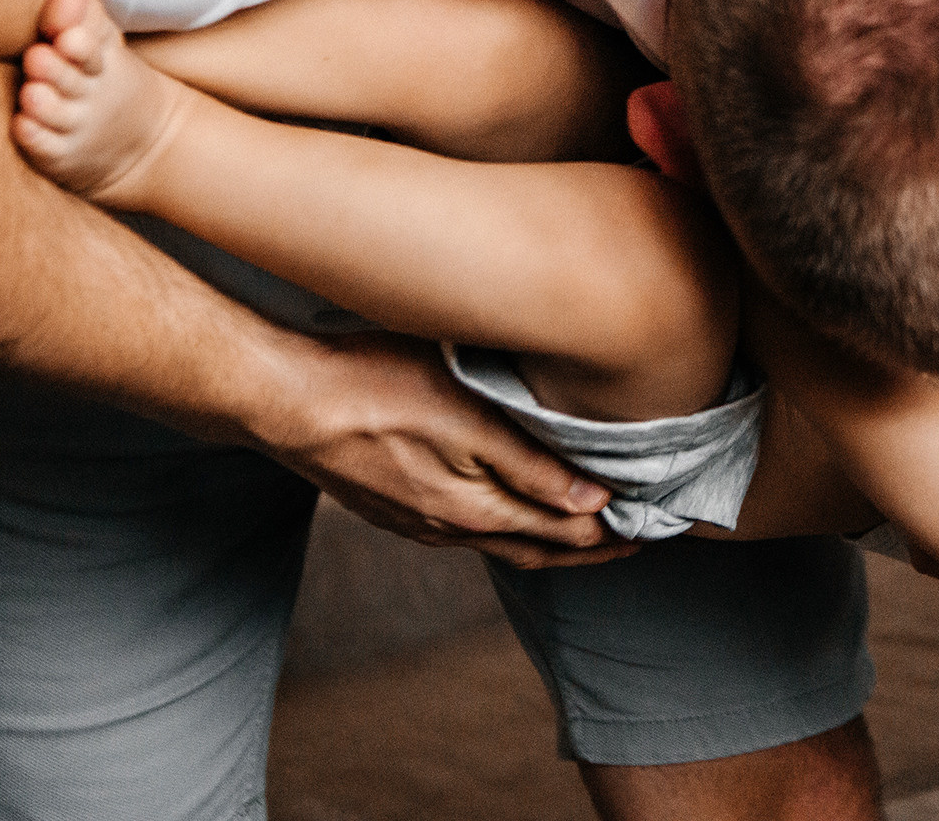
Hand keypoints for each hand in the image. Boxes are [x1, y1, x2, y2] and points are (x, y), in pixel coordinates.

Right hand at [251, 332, 635, 568]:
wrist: (280, 398)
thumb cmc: (373, 389)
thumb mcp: (465, 417)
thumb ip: (530, 465)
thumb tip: (593, 504)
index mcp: (475, 510)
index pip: (567, 534)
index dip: (616, 531)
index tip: (659, 520)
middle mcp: (450, 528)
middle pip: (540, 548)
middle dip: (594, 547)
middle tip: (640, 539)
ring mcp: (419, 519)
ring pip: (503, 542)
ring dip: (551, 540)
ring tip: (589, 531)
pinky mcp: (396, 503)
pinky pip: (467, 530)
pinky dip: (508, 529)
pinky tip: (511, 514)